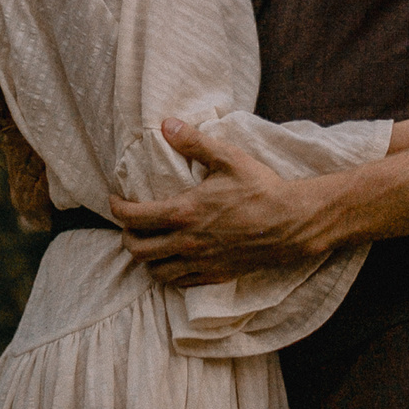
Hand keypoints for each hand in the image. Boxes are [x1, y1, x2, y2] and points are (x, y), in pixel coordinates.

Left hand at [110, 121, 323, 286]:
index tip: (116, 200)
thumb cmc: (260, 188)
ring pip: (155, 271)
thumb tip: (166, 124)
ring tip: (150, 243)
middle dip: (126, 236)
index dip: (117, 208)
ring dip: (146, 258)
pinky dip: (168, 274)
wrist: (292, 223)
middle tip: (130, 223)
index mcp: (184, 213)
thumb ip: (193, 142)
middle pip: (137, 250)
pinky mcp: (214, 276)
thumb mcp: (228, 158)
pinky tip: (173, 260)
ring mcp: (200, 263)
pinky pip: (179, 283)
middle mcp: (186, 242)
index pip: (134, 217)